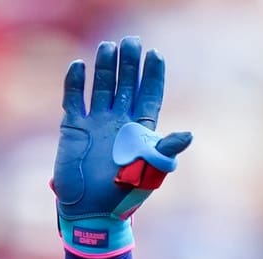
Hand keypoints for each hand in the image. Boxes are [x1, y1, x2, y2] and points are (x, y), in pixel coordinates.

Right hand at [54, 36, 193, 257]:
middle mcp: (120, 122)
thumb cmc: (124, 195)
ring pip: (102, 86)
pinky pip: (74, 98)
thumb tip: (189, 134)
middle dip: (129, 64)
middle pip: (126, 85)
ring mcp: (96, 122)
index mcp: (141, 131)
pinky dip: (75, 82)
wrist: (92, 211)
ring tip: (109, 46)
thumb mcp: (150, 172)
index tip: (156, 55)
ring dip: (105, 67)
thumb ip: (166, 150)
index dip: (153, 76)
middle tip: (132, 41)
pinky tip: (78, 65)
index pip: (149, 96)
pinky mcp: (74, 127)